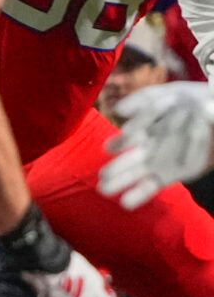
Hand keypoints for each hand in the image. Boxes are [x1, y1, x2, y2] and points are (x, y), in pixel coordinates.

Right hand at [102, 81, 213, 208]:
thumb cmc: (194, 101)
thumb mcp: (171, 93)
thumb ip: (145, 100)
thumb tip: (119, 111)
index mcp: (145, 125)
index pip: (130, 136)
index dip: (120, 142)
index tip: (111, 147)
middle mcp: (149, 144)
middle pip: (128, 158)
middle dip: (114, 169)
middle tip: (101, 176)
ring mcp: (159, 161)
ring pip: (135, 173)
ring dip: (120, 182)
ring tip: (104, 190)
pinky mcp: (171, 174)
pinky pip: (151, 186)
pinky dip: (139, 194)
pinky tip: (126, 203)